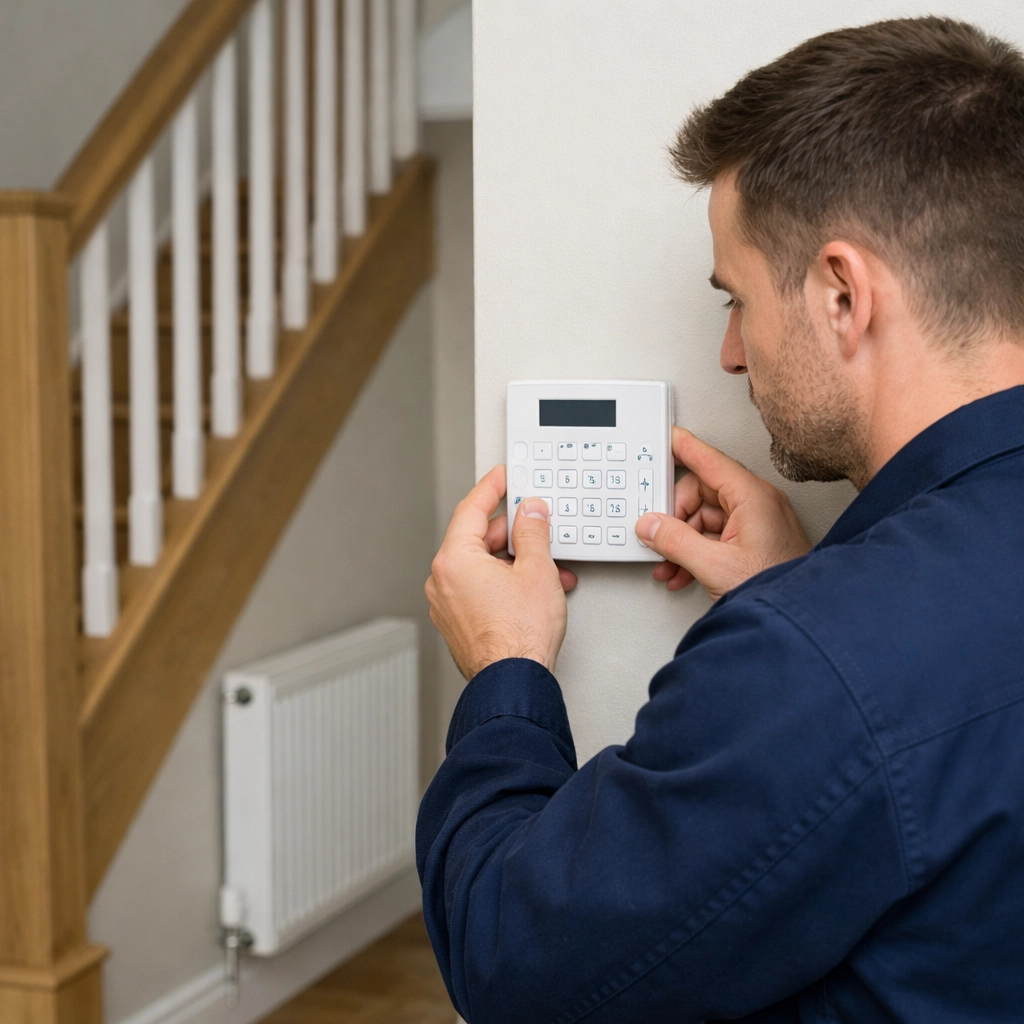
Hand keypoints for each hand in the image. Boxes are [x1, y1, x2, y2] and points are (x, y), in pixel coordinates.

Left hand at [426, 466, 577, 679]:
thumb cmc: (519, 636)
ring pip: (483, 567)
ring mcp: (448, 605)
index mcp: (453, 560)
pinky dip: (506, 583)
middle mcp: (442, 581)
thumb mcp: (537, 570)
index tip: (502, 476)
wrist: (514, 682)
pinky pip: (481, 590)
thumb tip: (530, 513)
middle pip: (477, 539)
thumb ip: (532, 533)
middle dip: (513, 534)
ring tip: (548, 568)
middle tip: (538, 526)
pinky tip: (534, 589)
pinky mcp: (459, 624)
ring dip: (515, 563)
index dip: (491, 488)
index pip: (470, 509)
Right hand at [636, 428, 810, 600]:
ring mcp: (757, 523)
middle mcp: (757, 504)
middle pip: (702, 493)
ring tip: (669, 563)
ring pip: (705, 519)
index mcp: (752, 497)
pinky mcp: (755, 543)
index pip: (710, 460)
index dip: (684, 448)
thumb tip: (651, 525)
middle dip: (675, 518)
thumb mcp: (715, 566)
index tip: (664, 439)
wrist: (798, 621)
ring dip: (682, 541)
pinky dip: (696, 552)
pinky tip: (683, 572)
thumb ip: (676, 542)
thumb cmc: (776, 588)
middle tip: (659, 535)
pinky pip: (716, 537)